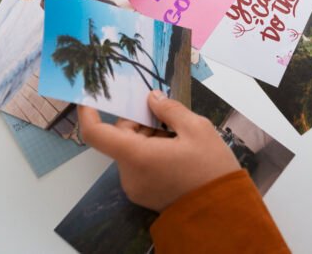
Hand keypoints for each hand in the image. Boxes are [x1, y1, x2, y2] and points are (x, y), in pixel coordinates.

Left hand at [79, 90, 240, 211]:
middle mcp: (129, 174)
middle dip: (140, 122)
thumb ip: (170, 109)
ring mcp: (135, 187)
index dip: (88, 113)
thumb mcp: (197, 129)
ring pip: (131, 150)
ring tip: (180, 137)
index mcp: (136, 156)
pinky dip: (152, 152)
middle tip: (167, 116)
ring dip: (149, 137)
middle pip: (120, 138)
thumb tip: (152, 98)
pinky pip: (140, 165)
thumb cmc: (210, 170)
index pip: (95, 133)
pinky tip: (178, 151)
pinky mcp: (144, 195)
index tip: (91, 97)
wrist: (222, 213)